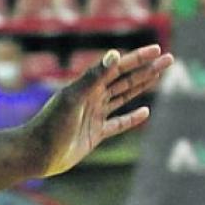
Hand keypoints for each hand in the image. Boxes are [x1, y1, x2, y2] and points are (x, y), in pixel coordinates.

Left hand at [30, 44, 171, 177]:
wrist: (36, 154)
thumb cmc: (50, 125)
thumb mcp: (73, 98)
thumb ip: (94, 77)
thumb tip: (114, 54)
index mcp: (88, 86)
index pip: (118, 67)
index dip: (138, 58)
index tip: (157, 50)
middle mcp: (93, 98)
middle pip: (125, 79)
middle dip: (147, 69)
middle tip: (169, 59)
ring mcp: (94, 116)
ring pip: (123, 97)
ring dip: (141, 86)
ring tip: (159, 75)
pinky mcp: (95, 134)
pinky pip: (117, 124)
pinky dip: (131, 118)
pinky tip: (145, 111)